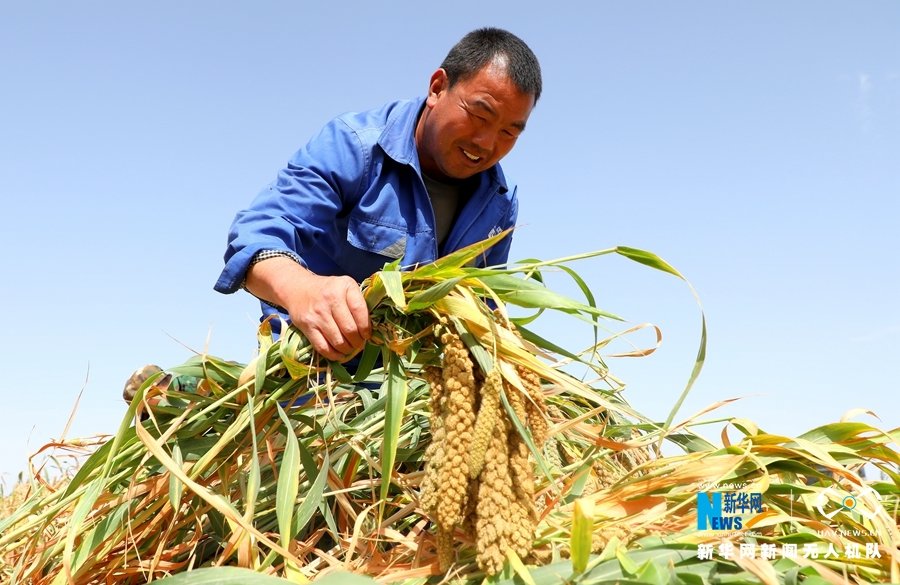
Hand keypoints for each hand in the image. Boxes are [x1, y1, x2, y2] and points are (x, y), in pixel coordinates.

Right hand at [244, 257, 371, 361]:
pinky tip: (339, 354)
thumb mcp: (345, 287)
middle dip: (358, 342)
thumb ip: (357, 302)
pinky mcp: (307, 325)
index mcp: (344, 287)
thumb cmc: (328, 290)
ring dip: (347, 349)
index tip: (367, 334)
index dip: (366, 328)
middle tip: (359, 344)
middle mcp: (331, 298)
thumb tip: (371, 327)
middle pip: (350, 329)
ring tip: (350, 348)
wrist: (298, 288)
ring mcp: (318, 313)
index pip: (360, 311)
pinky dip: (333, 355)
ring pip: (337, 340)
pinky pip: (323, 347)